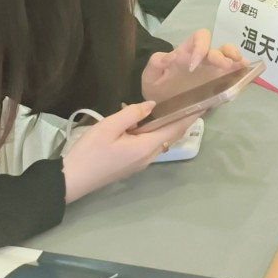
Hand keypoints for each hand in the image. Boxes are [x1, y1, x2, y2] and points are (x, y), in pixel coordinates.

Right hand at [61, 101, 195, 202]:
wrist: (72, 179)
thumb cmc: (90, 152)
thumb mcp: (108, 126)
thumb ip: (132, 113)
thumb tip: (152, 105)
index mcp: (146, 147)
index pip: (176, 128)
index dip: (191, 115)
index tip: (206, 102)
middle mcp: (149, 156)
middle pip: (171, 135)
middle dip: (183, 118)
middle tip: (192, 98)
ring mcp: (141, 162)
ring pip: (161, 140)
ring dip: (170, 124)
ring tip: (176, 104)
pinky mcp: (132, 163)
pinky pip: (151, 144)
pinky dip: (156, 131)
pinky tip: (150, 120)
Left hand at [140, 28, 248, 105]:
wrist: (160, 107)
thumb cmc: (156, 87)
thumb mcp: (150, 75)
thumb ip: (155, 63)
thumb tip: (169, 57)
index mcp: (187, 53)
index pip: (200, 38)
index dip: (201, 46)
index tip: (194, 64)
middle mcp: (203, 59)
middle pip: (218, 47)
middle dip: (223, 54)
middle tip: (224, 65)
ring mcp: (212, 72)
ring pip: (229, 58)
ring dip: (235, 60)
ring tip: (240, 65)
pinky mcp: (217, 85)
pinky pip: (232, 77)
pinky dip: (240, 74)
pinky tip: (244, 77)